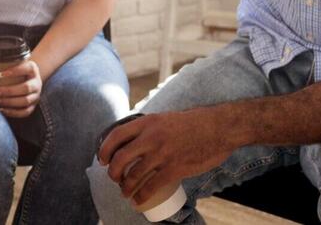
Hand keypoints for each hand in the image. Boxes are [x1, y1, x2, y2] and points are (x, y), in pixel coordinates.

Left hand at [0, 57, 42, 117]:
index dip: (15, 71)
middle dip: (8, 91)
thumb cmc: (15, 69)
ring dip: (8, 102)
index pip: (27, 68)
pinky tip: (1, 109)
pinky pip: (25, 112)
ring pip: (24, 101)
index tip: (0, 74)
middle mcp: (37, 82)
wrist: (29, 78)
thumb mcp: (9, 62)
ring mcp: (36, 95)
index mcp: (32, 68)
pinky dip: (13, 112)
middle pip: (25, 88)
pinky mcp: (33, 106)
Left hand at [98, 108, 235, 207]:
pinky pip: (151, 186)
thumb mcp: (165, 118)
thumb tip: (135, 139)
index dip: (105, 150)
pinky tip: (138, 201)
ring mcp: (162, 154)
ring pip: (133, 175)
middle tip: (114, 178)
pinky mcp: (175, 168)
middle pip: (120, 159)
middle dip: (113, 173)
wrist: (218, 128)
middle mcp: (151, 137)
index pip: (116, 135)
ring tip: (125, 192)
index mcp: (148, 122)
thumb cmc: (193, 123)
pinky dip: (141, 196)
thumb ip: (150, 127)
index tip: (102, 159)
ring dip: (125, 188)